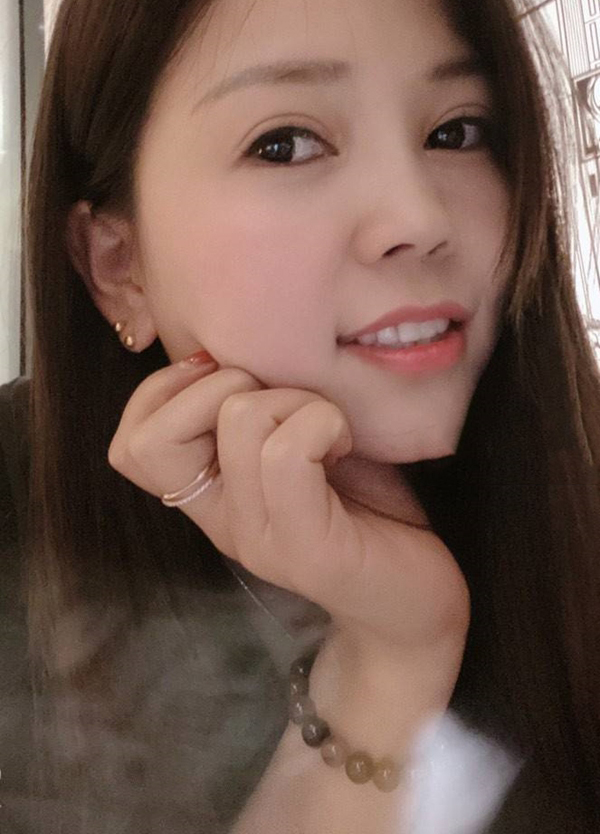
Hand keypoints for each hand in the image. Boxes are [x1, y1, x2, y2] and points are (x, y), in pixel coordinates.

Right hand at [108, 354, 469, 658]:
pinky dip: (323, 422)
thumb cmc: (367, 505)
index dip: (165, 389)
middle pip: (155, 436)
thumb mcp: (298, 443)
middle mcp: (222, 521)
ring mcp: (259, 539)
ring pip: (240, 418)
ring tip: (329, 427)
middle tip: (284, 402)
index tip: (231, 377)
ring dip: (295, 397)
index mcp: (211, 496)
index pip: (130, 445)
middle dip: (222, 383)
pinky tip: (345, 444)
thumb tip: (231, 345)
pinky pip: (288, 451)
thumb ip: (258, 409)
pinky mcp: (308, 548)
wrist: (416, 600)